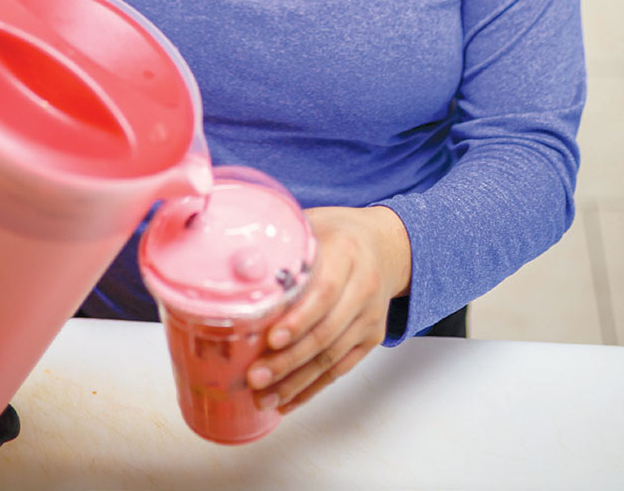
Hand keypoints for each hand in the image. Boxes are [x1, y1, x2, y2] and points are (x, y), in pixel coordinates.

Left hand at [246, 205, 411, 413]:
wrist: (386, 245)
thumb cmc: (340, 232)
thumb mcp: (314, 222)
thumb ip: (284, 241)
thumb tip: (237, 259)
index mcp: (347, 253)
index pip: (325, 292)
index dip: (298, 319)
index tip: (271, 338)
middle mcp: (364, 287)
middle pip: (326, 332)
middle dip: (288, 360)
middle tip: (255, 376)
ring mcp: (370, 317)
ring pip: (332, 357)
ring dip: (296, 381)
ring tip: (264, 397)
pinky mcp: (371, 338)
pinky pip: (341, 369)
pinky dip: (313, 387)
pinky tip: (288, 400)